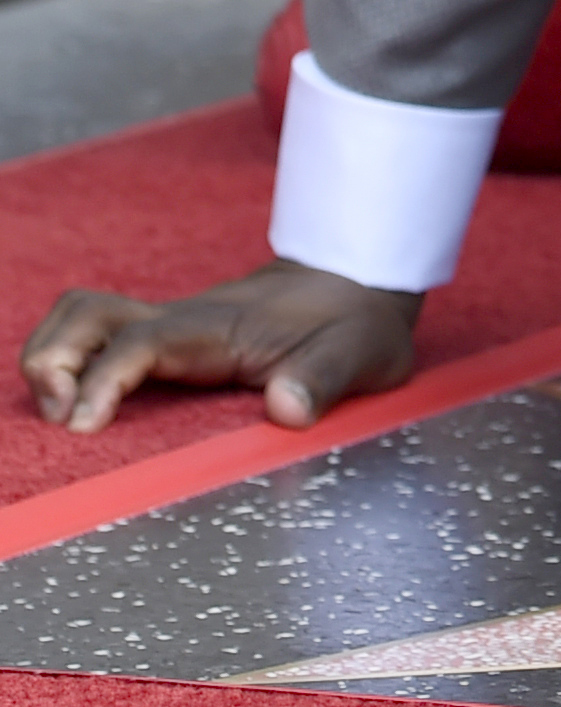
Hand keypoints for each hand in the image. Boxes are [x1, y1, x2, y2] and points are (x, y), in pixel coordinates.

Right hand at [20, 261, 421, 434]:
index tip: (85, 423)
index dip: (103, 381)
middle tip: (62, 419)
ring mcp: (169, 325)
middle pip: (85, 316)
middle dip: (52, 361)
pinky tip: (76, 403)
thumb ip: (325, 380)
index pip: (140, 343)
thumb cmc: (355, 324)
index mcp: (218, 327)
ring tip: (61, 414)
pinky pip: (99, 337)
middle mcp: (181, 321)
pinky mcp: (166, 337)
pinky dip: (70, 361)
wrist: (357, 282)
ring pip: (83, 319)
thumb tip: (287, 409)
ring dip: (52, 357)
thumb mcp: (361, 355)